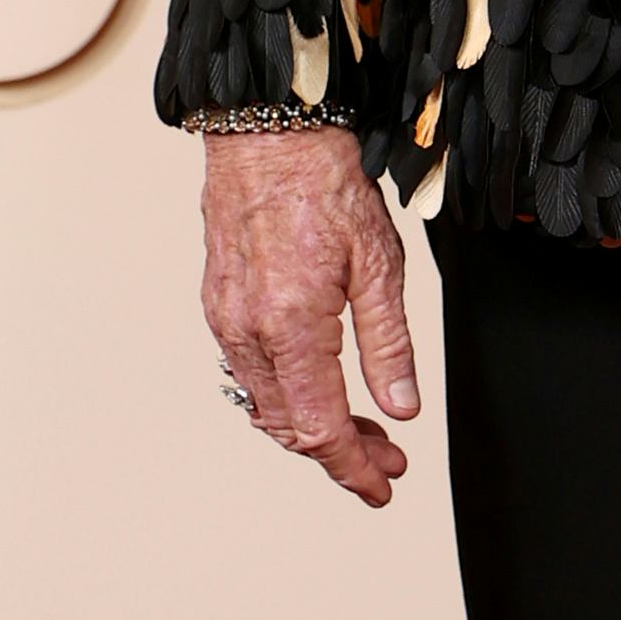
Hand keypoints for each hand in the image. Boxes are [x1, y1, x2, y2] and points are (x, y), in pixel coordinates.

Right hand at [201, 125, 420, 507]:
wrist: (268, 132)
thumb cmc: (326, 185)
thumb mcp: (379, 265)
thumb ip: (389, 345)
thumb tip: (401, 410)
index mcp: (292, 327)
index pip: (321, 428)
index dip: (354, 469)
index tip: (383, 487)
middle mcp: (248, 331)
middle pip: (290, 427)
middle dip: (340, 454)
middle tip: (387, 459)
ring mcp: (225, 319)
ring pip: (265, 405)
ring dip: (312, 427)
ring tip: (362, 430)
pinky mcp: (218, 304)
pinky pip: (248, 373)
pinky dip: (285, 397)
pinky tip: (317, 389)